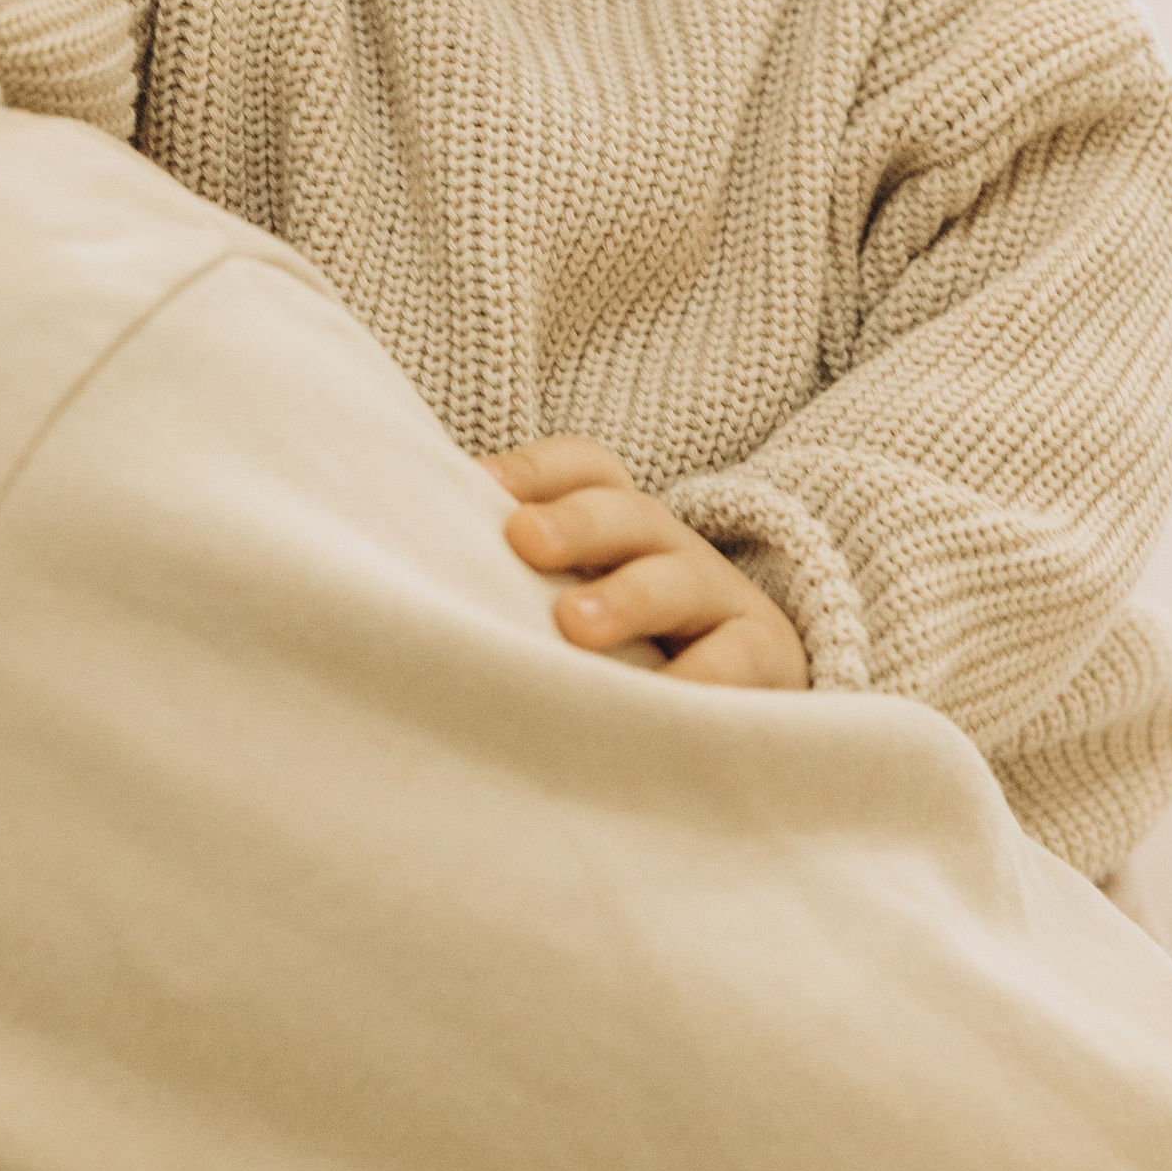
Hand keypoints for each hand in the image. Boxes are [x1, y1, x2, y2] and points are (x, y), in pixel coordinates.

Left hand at [487, 435, 810, 687]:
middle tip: (523, 541)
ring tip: (574, 627)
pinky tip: (659, 703)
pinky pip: (735, 662)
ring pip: (677, 579)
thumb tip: (407, 560)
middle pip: (626, 512)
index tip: (477, 482)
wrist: (756, 698)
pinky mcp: (764, 660)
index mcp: (620, 525)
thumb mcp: (580, 601)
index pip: (587, 467)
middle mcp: (669, 548)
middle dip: (576, 521)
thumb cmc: (635, 650)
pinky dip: (698, 680)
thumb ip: (517, 578)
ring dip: (627, 595)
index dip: (537, 468)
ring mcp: (721, 600)